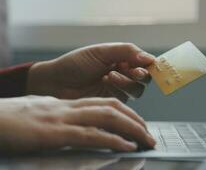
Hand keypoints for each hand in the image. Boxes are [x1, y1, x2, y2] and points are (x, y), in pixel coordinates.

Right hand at [0, 96, 154, 153]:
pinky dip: (113, 140)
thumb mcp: (42, 113)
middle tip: (149, 134)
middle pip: (112, 107)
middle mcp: (69, 108)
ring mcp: (63, 119)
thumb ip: (61, 116)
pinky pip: (91, 135)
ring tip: (146, 139)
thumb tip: (74, 123)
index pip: (104, 103)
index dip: (125, 112)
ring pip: (108, 117)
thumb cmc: (12, 119)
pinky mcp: (55, 133)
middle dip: (135, 120)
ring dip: (132, 128)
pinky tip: (126, 146)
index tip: (138, 123)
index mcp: (67, 104)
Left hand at [27, 43, 154, 100]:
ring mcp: (118, 89)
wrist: (56, 82)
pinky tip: (105, 81)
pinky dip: (118, 89)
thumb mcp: (101, 52)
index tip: (149, 64)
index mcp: (121, 59)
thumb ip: (126, 51)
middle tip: (132, 71)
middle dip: (140, 74)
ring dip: (126, 82)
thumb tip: (150, 58)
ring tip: (110, 75)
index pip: (144, 62)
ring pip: (137, 90)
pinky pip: (126, 98)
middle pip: (145, 78)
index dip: (150, 64)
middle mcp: (123, 74)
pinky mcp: (112, 102)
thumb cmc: (76, 63)